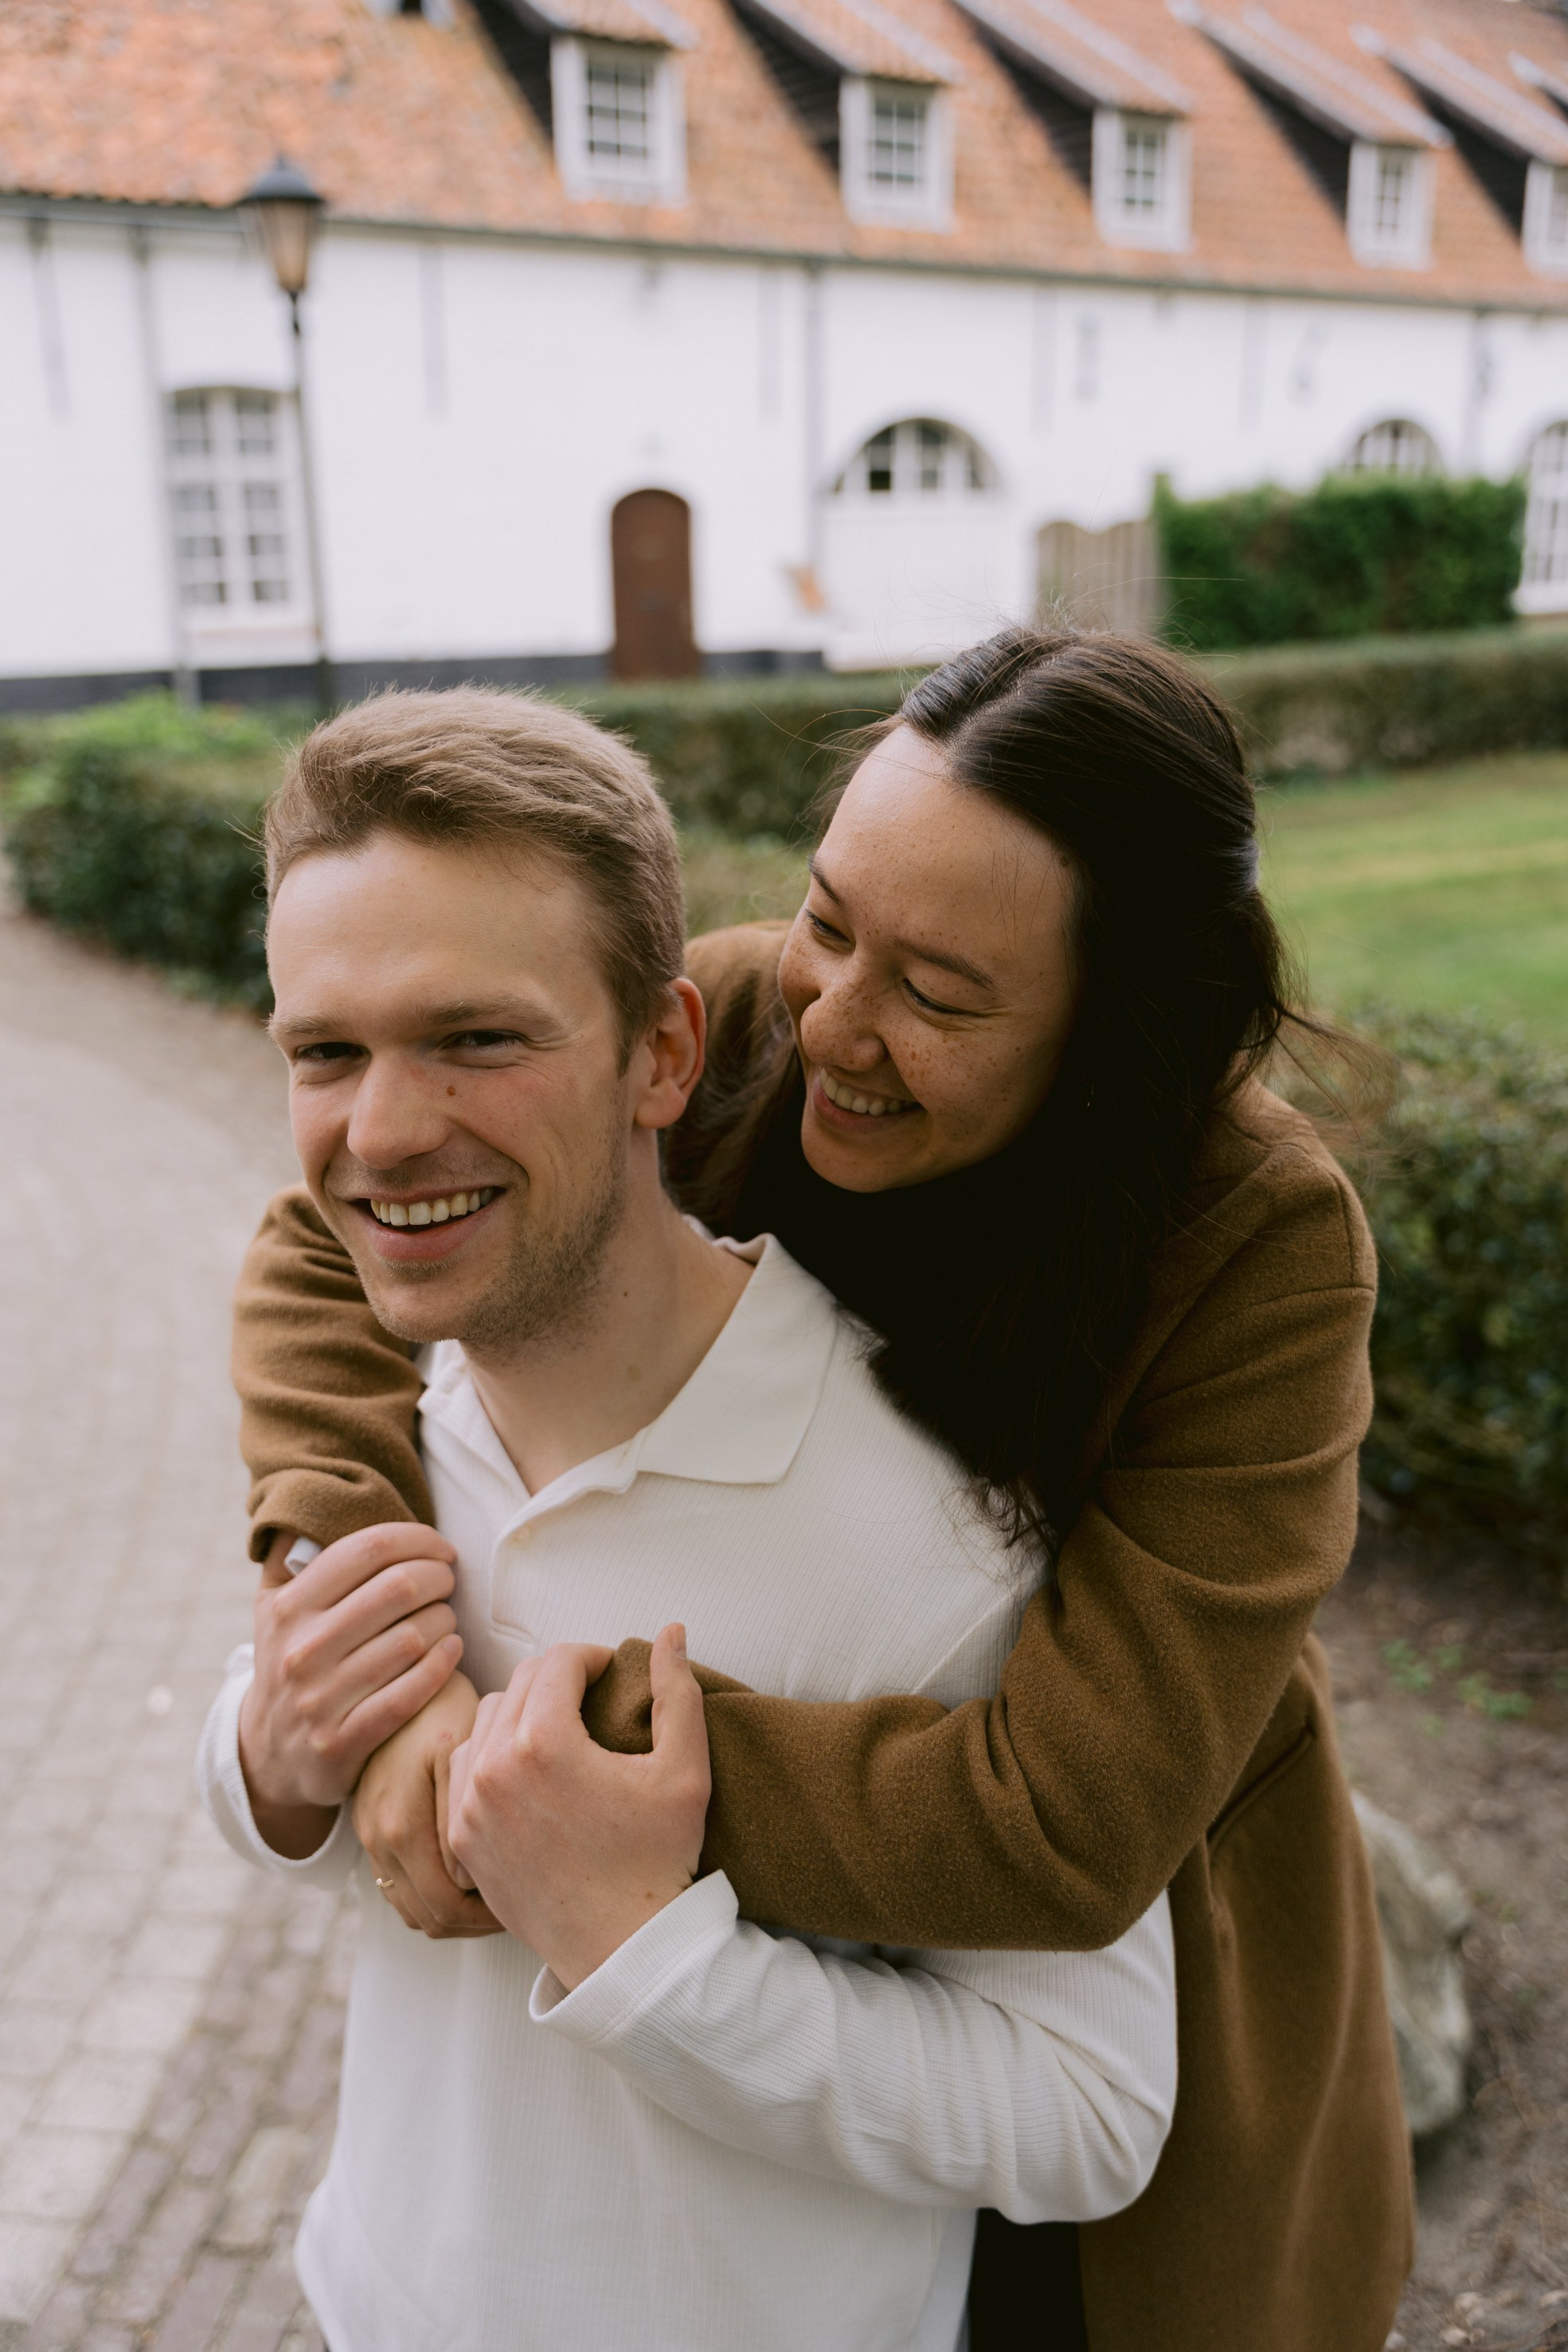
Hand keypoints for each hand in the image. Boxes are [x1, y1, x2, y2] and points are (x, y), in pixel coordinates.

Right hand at [238, 1523, 461, 1856]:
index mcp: (288, 1607)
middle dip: (439, 1576)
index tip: (440, 1547)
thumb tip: (312, 1498)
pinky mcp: (344, 1741)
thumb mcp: (272, 1607)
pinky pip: (412, 1692)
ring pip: (412, 1638)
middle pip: (398, 1588)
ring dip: (446, 1620)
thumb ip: (292, 1554)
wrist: (269, 1756)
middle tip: (449, 1580)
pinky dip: (442, 1664)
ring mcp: (321, 1699)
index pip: (367, 1549)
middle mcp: (301, 1650)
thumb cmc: (288, 1661)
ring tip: (448, 1616)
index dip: (418, 1538)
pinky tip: (451, 1650)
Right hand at [354, 1673, 502, 1938]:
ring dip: (458, 1913)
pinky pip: (403, 1887)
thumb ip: (462, 1813)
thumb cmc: (441, 1707)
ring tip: (503, 1896)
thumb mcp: (459, 1752)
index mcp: (401, 1826)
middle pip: (432, 1917)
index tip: (536, 1900)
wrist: (399, 1677)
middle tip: (527, 1907)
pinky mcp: (372, 1828)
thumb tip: (471, 1876)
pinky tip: (472, 1878)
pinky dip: (436, 1894)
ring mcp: (371, 1837)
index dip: (495, 1914)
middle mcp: (379, 1839)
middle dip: (480, 1922)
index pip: (448, 1906)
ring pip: (416, 1908)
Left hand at [447, 1623, 709, 1990]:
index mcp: (546, 1744)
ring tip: (561, 1730)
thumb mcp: (685, 1770)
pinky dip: (493, 1754)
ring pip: (488, 1719)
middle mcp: (494, 1768)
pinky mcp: (461, 1837)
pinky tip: (527, 1770)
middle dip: (560, 1678)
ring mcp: (470, 1806)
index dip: (593, 1656)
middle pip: (521, 1682)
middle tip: (593, 1696)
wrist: (622, 1949)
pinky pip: (465, 1767)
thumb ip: (677, 1691)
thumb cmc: (658, 1860)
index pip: (559, 1660)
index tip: (614, 1673)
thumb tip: (671, 1631)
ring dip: (524, 1711)